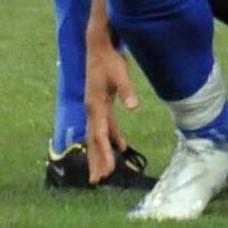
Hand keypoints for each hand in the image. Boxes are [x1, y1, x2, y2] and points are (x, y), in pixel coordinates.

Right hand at [82, 33, 139, 184]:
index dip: (103, 153)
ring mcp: (95, 107)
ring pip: (98, 136)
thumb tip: (134, 107)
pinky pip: (106, 125)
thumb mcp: (121, 74)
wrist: (99, 47)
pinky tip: (120, 146)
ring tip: (105, 171)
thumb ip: (127, 91)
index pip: (100, 136)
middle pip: (94, 141)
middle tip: (98, 180)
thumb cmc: (110, 60)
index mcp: (95, 106)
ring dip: (102, 153)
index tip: (107, 169)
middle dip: (97, 161)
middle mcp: (92, 110)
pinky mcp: (101, 103)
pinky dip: (112, 137)